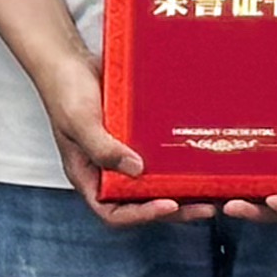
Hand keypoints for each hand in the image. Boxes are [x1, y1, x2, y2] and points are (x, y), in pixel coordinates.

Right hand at [38, 46, 213, 228]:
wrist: (70, 61)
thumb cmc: (65, 91)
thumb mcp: (80, 121)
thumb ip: (103, 148)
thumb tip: (136, 170)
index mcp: (88, 176)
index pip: (113, 211)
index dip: (141, 215)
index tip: (167, 206)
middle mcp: (107, 170)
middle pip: (141, 201)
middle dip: (173, 208)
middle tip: (204, 206)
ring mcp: (124, 152)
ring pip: (153, 179)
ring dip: (180, 186)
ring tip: (211, 188)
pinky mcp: (136, 135)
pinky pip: (158, 153)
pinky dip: (176, 159)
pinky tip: (199, 156)